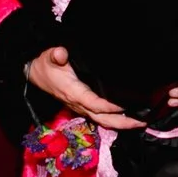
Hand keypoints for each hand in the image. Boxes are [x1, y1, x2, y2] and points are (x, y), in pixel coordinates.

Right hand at [25, 46, 143, 130]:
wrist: (35, 74)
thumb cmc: (45, 66)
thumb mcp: (49, 57)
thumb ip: (56, 54)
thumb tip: (61, 53)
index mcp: (74, 93)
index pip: (94, 103)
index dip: (109, 106)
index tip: (125, 105)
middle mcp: (79, 104)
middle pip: (103, 118)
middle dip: (122, 122)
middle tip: (142, 122)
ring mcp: (81, 108)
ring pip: (103, 120)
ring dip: (121, 124)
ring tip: (139, 122)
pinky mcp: (83, 107)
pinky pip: (100, 117)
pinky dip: (114, 120)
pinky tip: (126, 118)